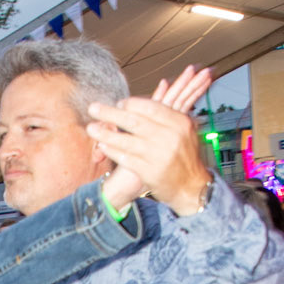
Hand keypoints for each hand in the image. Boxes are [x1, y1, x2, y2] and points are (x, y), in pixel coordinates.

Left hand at [87, 73, 214, 215]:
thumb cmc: (184, 155)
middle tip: (93, 108)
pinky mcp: (150, 172)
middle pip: (135, 122)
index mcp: (179, 122)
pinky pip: (126, 159)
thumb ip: (165, 115)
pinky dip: (113, 151)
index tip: (119, 102)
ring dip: (106, 134)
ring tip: (91, 128)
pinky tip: (102, 145)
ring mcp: (160, 155)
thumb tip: (148, 97)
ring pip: (127, 141)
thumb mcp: (184, 130)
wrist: (192, 187)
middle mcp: (170, 137)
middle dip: (111, 114)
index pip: (150, 107)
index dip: (131, 104)